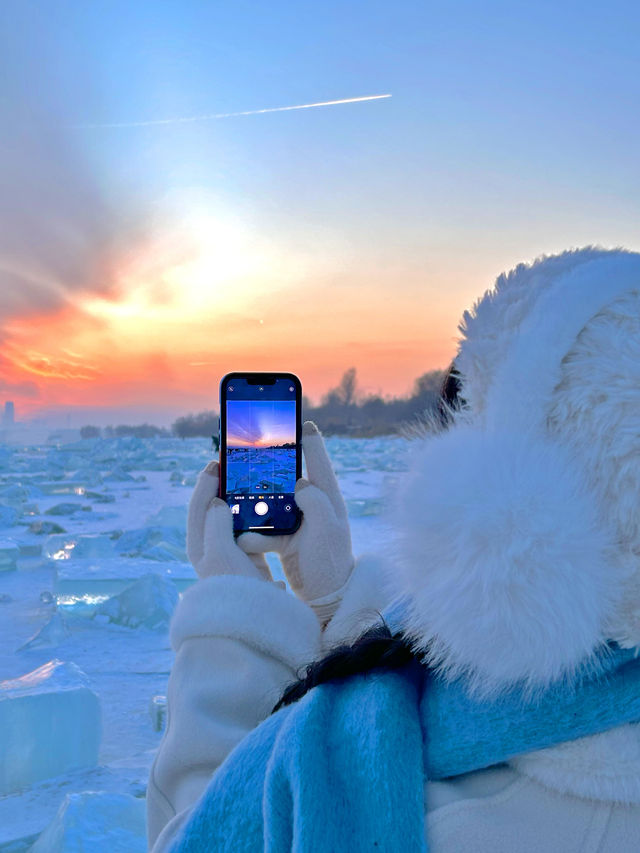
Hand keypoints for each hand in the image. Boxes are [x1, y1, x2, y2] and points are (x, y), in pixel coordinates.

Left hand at [186, 461, 271, 581]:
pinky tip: (266, 508)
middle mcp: (212, 550)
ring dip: (241, 500)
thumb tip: (217, 502)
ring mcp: (232, 556)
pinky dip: (256, 517)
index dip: (206, 483)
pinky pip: (251, 531)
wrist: (255, 623)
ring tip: (252, 482)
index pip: (198, 506)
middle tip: (235, 468)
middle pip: (215, 510)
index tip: (217, 463)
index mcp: (200, 546)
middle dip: (224, 487)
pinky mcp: (251, 562)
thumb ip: (216, 523)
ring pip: (234, 519)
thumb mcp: (220, 552)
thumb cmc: (232, 587)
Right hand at [237, 422, 353, 621]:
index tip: (300, 419)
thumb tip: (300, 482)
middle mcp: (313, 505)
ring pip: (269, 502)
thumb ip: (316, 503)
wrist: (326, 599)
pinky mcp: (285, 538)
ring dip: (254, 501)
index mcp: (327, 498)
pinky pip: (262, 528)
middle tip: (252, 450)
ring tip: (234, 493)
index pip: (318, 461)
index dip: (309, 439)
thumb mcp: (328, 530)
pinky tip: (246, 539)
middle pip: (287, 477)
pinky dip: (253, 533)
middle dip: (268, 466)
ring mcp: (298, 521)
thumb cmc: (332, 562)